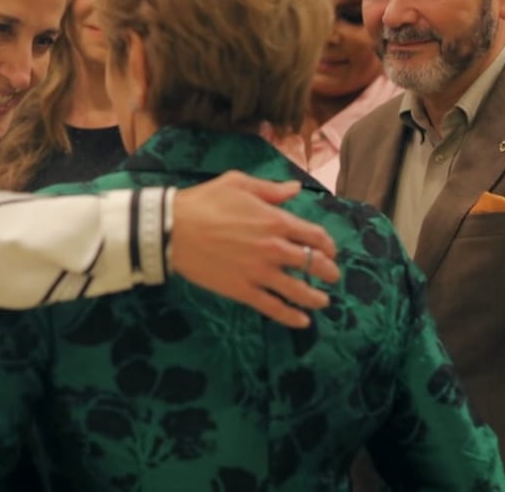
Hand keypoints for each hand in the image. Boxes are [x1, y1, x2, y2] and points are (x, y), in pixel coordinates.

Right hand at [170, 171, 340, 328]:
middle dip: (328, 271)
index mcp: (275, 220)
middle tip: (331, 276)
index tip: (329, 250)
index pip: (315, 235)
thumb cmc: (203, 202)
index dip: (328, 245)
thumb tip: (295, 189)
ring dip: (316, 297)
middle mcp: (274, 248)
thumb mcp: (237, 183)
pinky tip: (301, 321)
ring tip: (322, 301)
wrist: (173, 229)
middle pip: (313, 263)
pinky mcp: (243, 290)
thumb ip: (270, 189)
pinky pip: (273, 307)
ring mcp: (259, 272)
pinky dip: (291, 316)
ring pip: (298, 290)